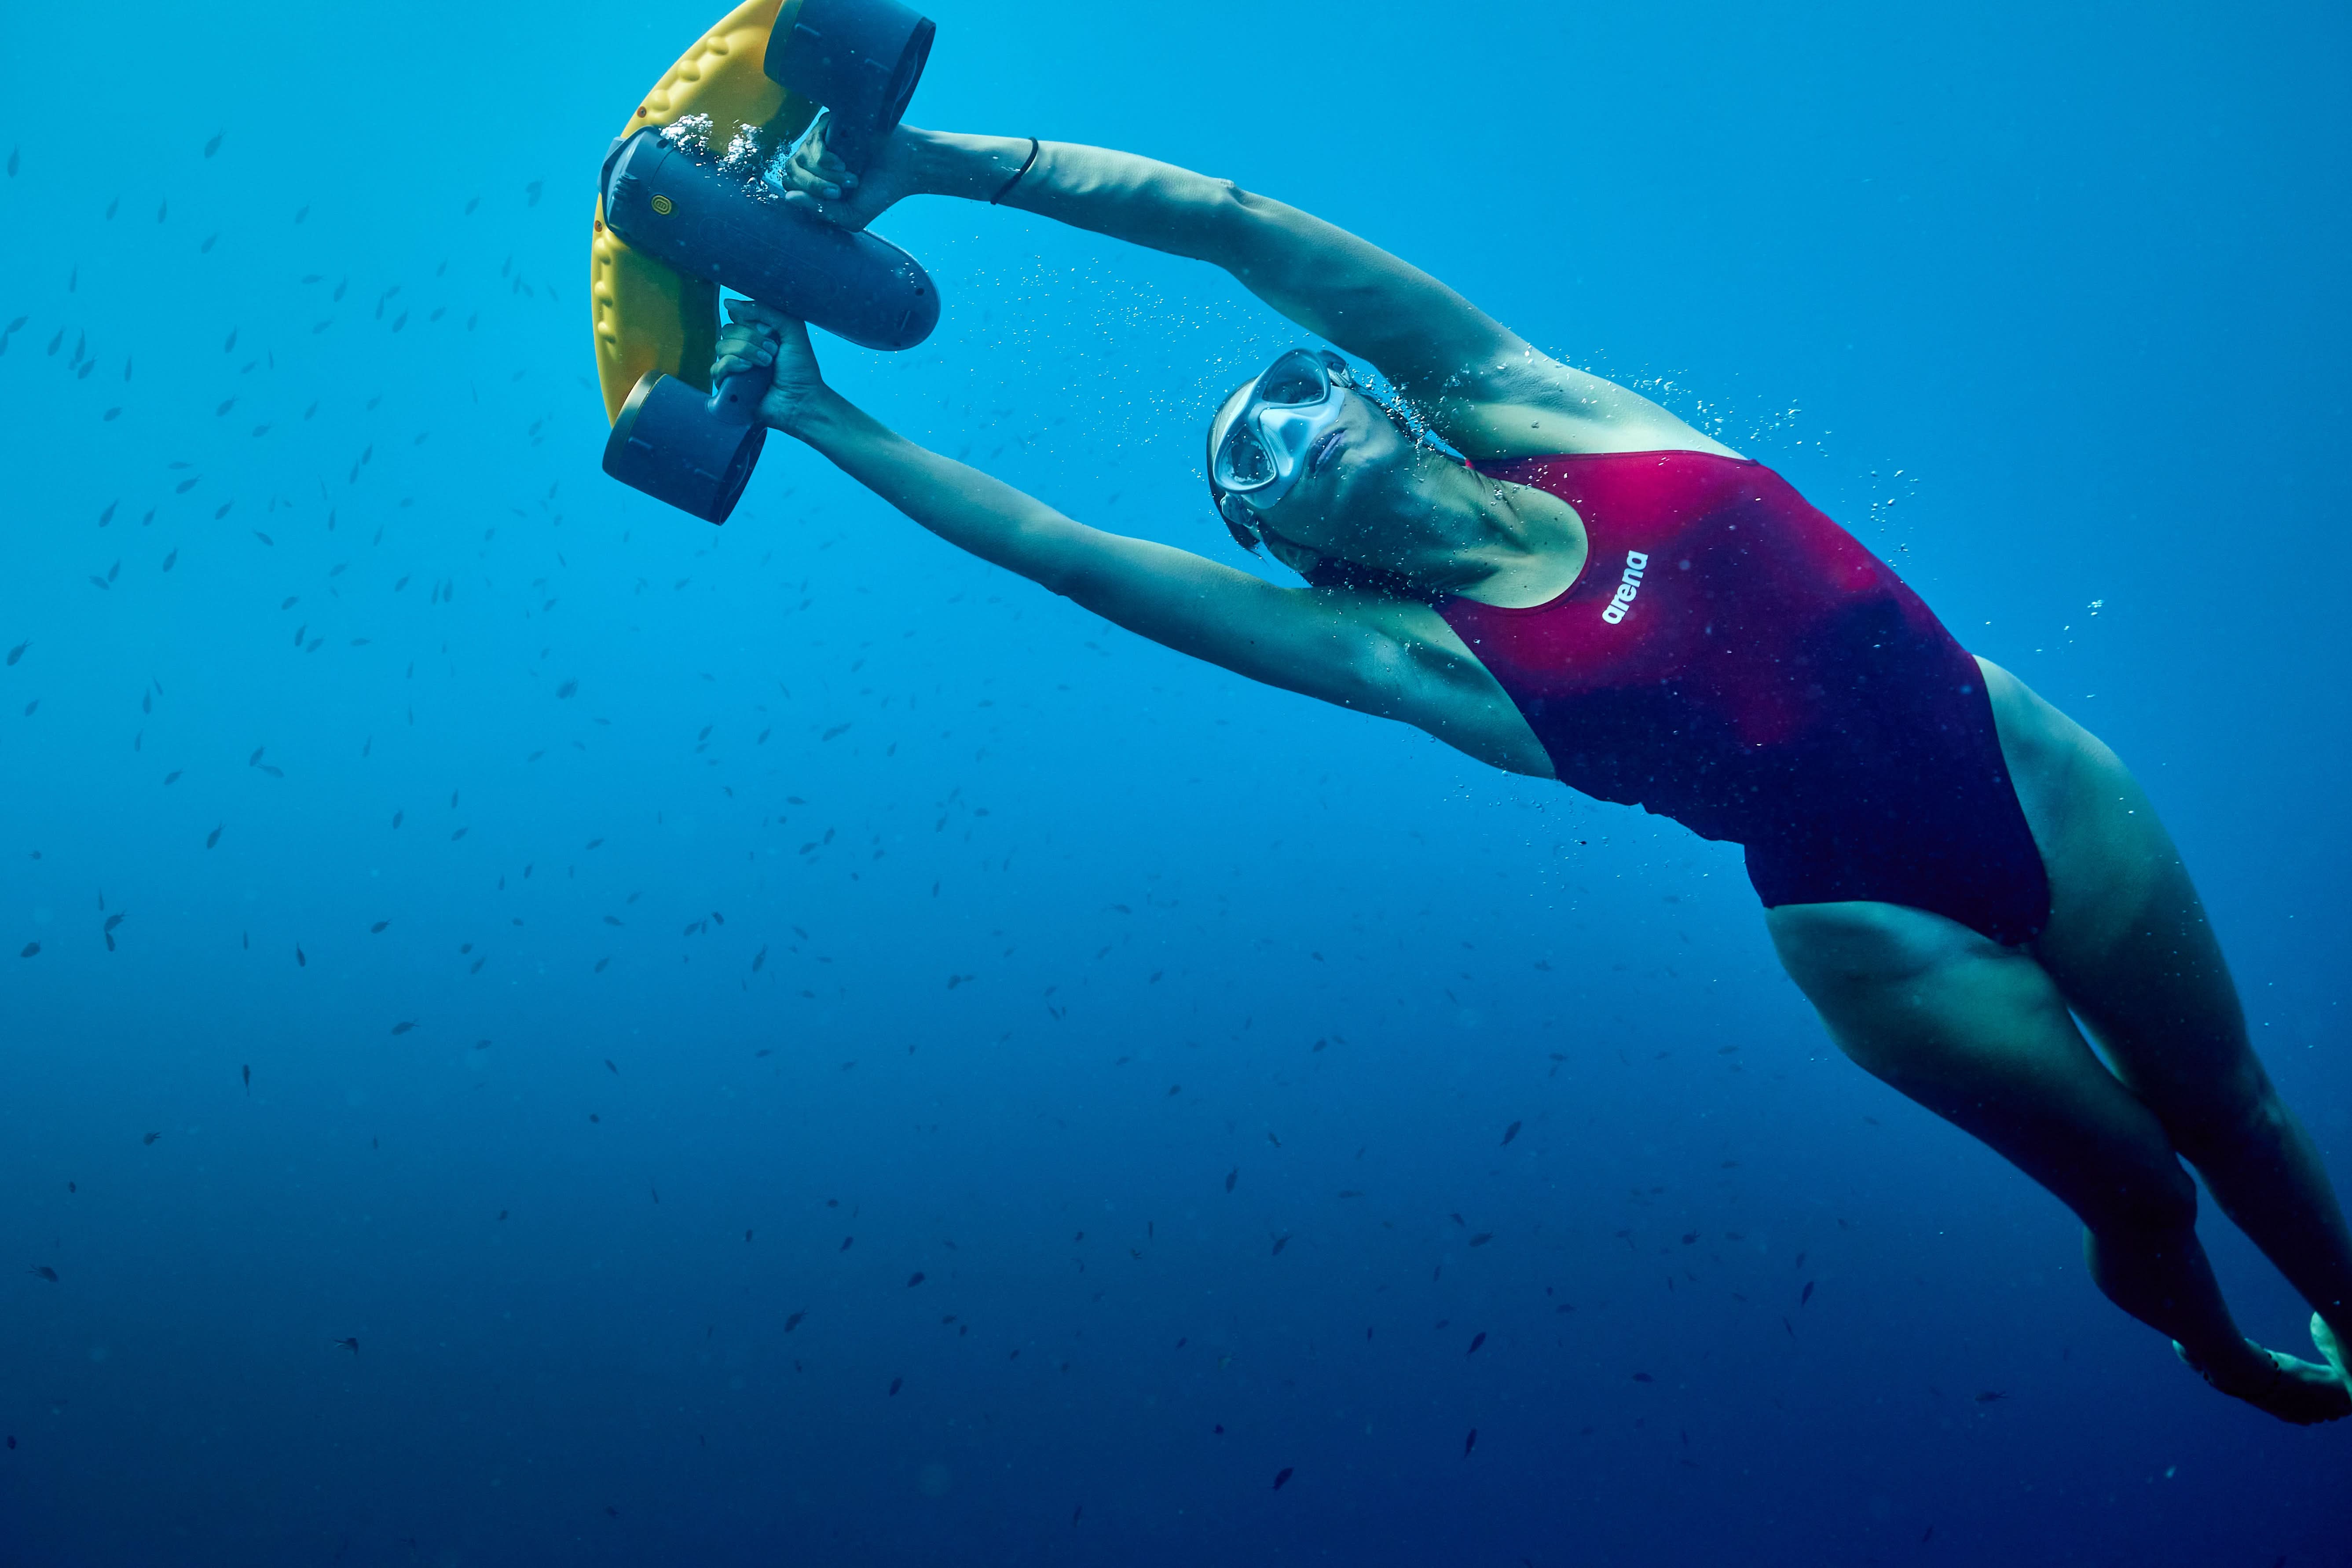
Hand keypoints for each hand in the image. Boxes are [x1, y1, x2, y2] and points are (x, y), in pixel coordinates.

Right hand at [714, 299, 827, 432]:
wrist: (802, 399)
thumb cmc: (800, 368)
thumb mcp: (791, 329)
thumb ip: (764, 310)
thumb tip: (728, 302)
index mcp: (756, 333)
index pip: (737, 315)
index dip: (750, 320)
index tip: (770, 332)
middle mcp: (743, 347)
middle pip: (727, 330)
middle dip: (751, 339)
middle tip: (772, 352)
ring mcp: (735, 366)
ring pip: (721, 347)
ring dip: (745, 352)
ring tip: (765, 364)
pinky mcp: (729, 384)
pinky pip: (716, 368)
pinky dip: (732, 365)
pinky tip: (748, 369)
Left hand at [774, 111, 924, 231]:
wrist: (905, 165)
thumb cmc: (879, 192)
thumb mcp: (849, 214)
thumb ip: (818, 209)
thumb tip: (788, 197)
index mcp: (816, 179)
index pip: (790, 185)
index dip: (807, 195)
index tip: (835, 198)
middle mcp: (814, 158)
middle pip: (792, 172)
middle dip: (816, 187)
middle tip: (841, 191)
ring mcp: (820, 139)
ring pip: (800, 159)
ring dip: (825, 175)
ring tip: (851, 178)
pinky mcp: (828, 123)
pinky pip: (811, 142)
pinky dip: (824, 158)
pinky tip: (843, 162)